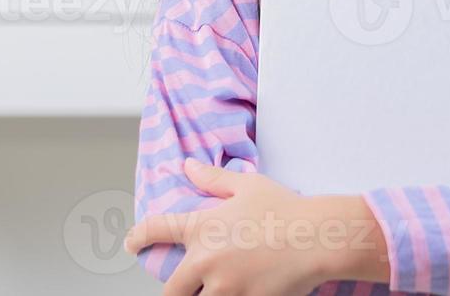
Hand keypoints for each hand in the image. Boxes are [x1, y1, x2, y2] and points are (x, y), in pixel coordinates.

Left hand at [124, 159, 379, 295]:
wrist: (317, 238)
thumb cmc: (285, 208)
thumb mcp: (248, 186)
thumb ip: (213, 178)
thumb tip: (188, 166)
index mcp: (202, 228)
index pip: (155, 230)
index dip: (138, 237)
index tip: (132, 244)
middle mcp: (206, 261)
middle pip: (171, 291)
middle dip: (175, 291)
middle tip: (184, 288)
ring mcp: (224, 288)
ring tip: (213, 291)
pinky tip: (236, 294)